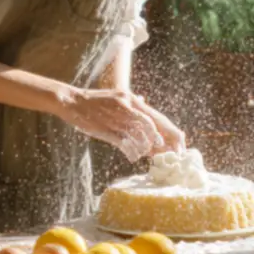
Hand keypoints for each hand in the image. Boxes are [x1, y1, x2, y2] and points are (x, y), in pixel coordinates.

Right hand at [58, 87, 183, 161]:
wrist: (72, 102)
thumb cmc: (95, 101)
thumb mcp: (117, 97)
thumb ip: (132, 103)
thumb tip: (145, 102)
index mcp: (132, 100)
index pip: (158, 118)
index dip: (171, 132)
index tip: (180, 144)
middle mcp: (129, 107)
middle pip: (155, 127)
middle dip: (167, 143)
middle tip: (173, 155)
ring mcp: (119, 118)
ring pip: (142, 137)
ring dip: (147, 149)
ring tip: (147, 155)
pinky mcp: (108, 129)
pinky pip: (126, 144)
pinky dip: (133, 152)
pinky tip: (134, 157)